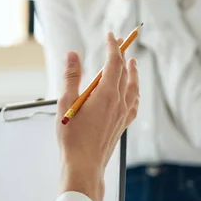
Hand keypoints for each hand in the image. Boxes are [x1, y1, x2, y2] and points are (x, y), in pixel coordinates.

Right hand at [56, 32, 138, 200]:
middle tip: (120, 42)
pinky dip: (135, 94)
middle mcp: (119, 102)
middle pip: (124, 72)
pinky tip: (134, 94)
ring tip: (133, 63)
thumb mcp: (65, 103)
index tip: (110, 35)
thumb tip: (72, 54)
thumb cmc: (72, 138)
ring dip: (133, 73)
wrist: (84, 165)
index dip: (113, 46)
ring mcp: (122, 115)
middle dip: (121, 55)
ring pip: (132, 87)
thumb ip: (70, 77)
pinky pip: (134, 104)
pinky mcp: (121, 126)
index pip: (113, 62)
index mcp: (106, 93)